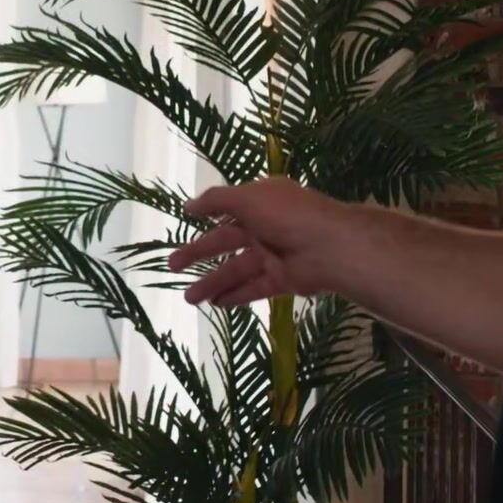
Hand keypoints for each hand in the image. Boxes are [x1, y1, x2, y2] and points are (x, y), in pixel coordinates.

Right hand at [168, 177, 360, 307]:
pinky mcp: (282, 279)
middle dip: (198, 254)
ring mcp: (273, 254)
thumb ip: (216, 200)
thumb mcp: (247, 199)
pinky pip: (254, 287)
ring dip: (213, 282)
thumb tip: (188, 206)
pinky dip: (235, 295)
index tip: (186, 222)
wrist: (330, 247)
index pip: (228, 208)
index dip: (207, 215)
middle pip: (225, 241)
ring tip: (189, 298)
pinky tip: (215, 304)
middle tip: (172, 266)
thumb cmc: (287, 215)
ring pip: (236, 269)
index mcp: (260, 202)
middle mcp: (265, 227)